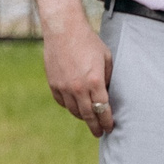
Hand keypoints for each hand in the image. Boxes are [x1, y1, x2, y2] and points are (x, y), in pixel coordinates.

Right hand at [44, 21, 115, 136]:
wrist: (64, 29)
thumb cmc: (88, 41)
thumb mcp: (106, 58)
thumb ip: (107, 78)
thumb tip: (106, 94)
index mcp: (95, 82)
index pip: (103, 110)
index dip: (107, 121)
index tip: (109, 128)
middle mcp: (79, 88)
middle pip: (88, 115)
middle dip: (95, 126)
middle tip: (99, 133)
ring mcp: (64, 87)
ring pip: (74, 111)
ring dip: (82, 116)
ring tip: (88, 119)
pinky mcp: (53, 84)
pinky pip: (62, 102)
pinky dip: (69, 106)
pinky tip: (75, 105)